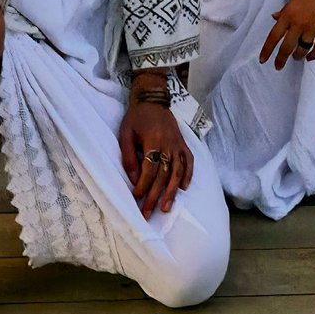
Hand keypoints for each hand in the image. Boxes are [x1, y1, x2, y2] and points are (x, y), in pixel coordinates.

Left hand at [119, 98, 194, 217]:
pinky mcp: (183, 143)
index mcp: (154, 141)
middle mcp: (169, 144)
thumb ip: (129, 157)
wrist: (152, 100)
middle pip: (164, 175)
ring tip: (166, 208)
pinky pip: (189, 161)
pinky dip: (188, 175)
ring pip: (178, 172)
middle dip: (155, 196)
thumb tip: (133, 180)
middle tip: (148, 214)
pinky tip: (183, 188)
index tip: (136, 199)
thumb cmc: (136, 118)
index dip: (143, 186)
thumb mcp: (125, 134)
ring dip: (172, 192)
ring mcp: (178, 144)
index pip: (150, 169)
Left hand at [262, 0, 314, 68]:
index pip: (274, 36)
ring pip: (302, 50)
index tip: (263, 60)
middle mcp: (299, 24)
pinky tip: (309, 57)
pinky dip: (313, 55)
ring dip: (297, 56)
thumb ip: (285, 10)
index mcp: (288, 14)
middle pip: (286, 47)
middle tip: (278, 66)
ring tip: (296, 57)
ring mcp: (313, 28)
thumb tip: (275, 18)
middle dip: (281, 59)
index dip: (267, 50)